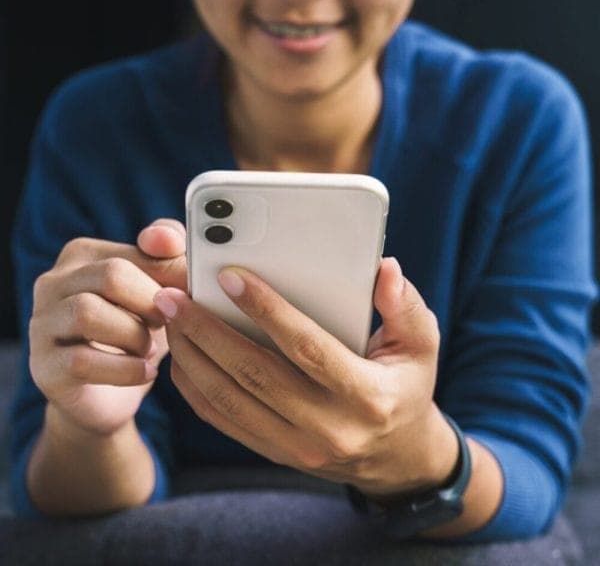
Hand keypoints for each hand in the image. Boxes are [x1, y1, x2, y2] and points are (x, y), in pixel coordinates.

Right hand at [29, 219, 186, 436]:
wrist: (106, 396)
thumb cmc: (136, 331)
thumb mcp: (158, 291)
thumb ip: (169, 257)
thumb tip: (171, 240)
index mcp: (84, 255)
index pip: (136, 250)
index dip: (172, 272)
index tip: (191, 290)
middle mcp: (54, 283)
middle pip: (111, 275)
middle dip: (151, 302)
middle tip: (168, 322)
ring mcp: (42, 324)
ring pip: (88, 313)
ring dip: (134, 335)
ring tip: (149, 348)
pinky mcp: (43, 366)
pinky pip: (82, 361)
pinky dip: (125, 369)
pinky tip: (145, 372)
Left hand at [153, 258, 457, 499]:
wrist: (398, 459)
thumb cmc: (407, 388)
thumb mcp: (420, 346)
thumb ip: (403, 306)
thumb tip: (384, 268)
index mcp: (366, 395)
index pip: (306, 348)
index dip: (267, 310)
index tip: (229, 277)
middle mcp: (328, 427)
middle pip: (254, 374)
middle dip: (207, 331)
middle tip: (173, 296)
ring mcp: (297, 447)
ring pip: (230, 400)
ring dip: (193, 357)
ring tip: (170, 319)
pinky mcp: (276, 453)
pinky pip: (225, 422)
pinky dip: (196, 389)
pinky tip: (181, 357)